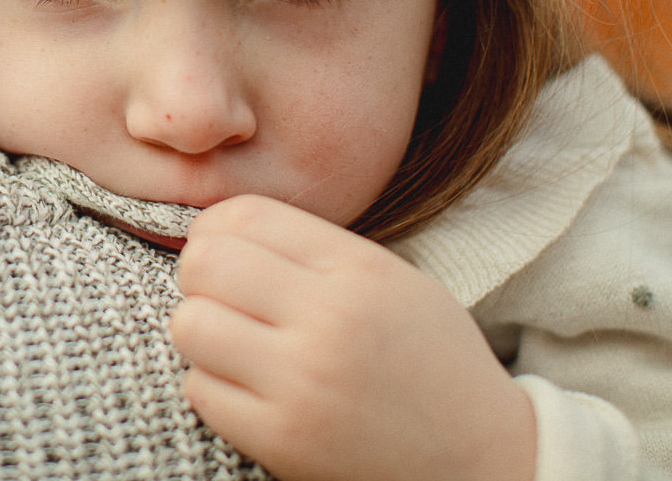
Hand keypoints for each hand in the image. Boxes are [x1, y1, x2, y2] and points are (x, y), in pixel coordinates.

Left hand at [171, 195, 535, 480]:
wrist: (481, 456)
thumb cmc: (426, 358)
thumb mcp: (389, 279)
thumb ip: (310, 250)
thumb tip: (216, 229)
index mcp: (358, 269)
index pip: (244, 215)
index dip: (215, 228)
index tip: (223, 249)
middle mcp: (329, 320)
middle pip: (204, 264)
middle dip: (200, 275)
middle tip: (222, 296)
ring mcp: (303, 384)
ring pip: (191, 325)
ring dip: (202, 331)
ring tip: (234, 342)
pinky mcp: (283, 439)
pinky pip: (201, 390)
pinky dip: (213, 385)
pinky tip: (249, 387)